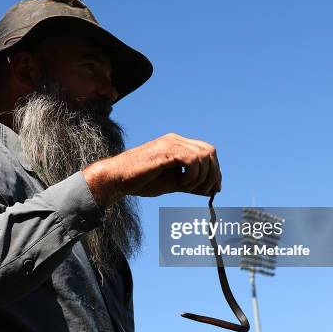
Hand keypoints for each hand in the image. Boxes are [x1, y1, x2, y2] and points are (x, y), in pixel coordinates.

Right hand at [82, 133, 221, 207]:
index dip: (215, 170)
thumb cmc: (141, 181)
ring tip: (188, 188)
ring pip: (203, 155)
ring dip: (202, 176)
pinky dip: (192, 175)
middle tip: (205, 191)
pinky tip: (181, 184)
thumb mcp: (172, 184)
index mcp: (177, 144)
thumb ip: (191, 184)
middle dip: (213, 174)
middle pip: (210, 151)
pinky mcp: (165, 151)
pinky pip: (191, 160)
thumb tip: (211, 191)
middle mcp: (175, 140)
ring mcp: (170, 143)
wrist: (118, 179)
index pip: (207, 152)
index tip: (214, 189)